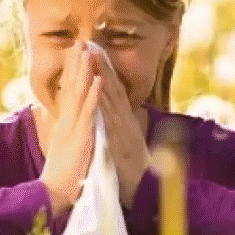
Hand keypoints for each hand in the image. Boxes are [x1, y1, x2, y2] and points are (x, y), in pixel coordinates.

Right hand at [39, 40, 102, 216]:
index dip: (72, 73)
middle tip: (80, 42)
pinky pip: (89, 113)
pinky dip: (93, 95)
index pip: (68, 93)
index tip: (75, 53)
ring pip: (79, 95)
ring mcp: (73, 129)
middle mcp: (67, 123)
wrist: (54, 195)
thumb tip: (66, 123)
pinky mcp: (81, 138)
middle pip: (71, 88)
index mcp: (64, 125)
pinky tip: (98, 80)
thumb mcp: (64, 150)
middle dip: (76, 64)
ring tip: (88, 51)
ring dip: (84, 72)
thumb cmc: (61, 176)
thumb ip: (67, 134)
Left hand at [92, 49, 151, 210]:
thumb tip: (122, 112)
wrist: (144, 191)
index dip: (104, 71)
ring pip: (111, 99)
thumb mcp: (126, 142)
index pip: (113, 91)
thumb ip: (122, 126)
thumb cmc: (133, 169)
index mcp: (124, 120)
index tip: (94, 52)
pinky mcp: (119, 142)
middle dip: (102, 66)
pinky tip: (99, 89)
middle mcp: (125, 121)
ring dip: (103, 77)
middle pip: (112, 89)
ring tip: (93, 57)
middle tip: (90, 44)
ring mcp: (123, 130)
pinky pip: (110, 120)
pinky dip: (105, 103)